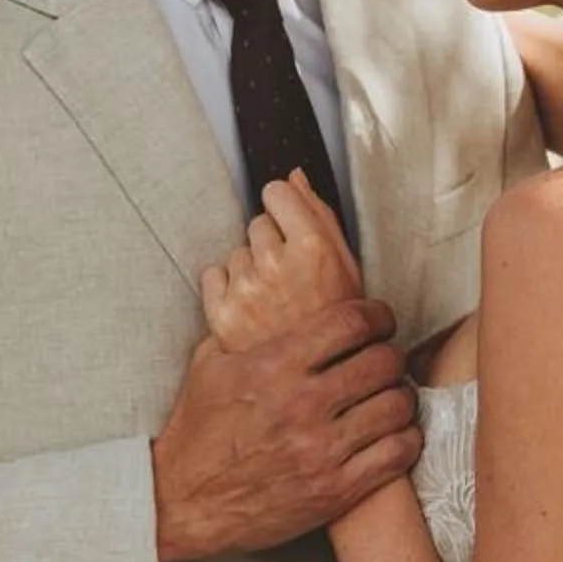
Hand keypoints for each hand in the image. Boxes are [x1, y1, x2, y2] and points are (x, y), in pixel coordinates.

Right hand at [153, 297, 419, 561]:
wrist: (183, 503)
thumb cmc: (196, 432)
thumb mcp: (210, 366)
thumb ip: (247, 329)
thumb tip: (272, 297)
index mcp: (274, 365)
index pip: (351, 323)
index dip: (377, 315)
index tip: (380, 321)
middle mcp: (302, 404)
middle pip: (383, 361)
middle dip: (391, 354)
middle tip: (387, 359)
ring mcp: (321, 450)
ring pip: (397, 406)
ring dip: (402, 396)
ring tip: (393, 396)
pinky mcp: (335, 490)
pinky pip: (397, 454)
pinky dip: (405, 439)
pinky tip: (394, 434)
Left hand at [199, 173, 360, 351]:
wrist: (315, 384)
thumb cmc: (336, 327)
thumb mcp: (348, 268)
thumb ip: (321, 215)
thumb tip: (296, 178)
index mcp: (313, 248)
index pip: (277, 192)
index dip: (285, 208)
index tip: (290, 225)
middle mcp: (275, 264)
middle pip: (257, 223)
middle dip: (272, 243)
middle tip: (290, 277)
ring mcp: (246, 289)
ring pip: (237, 252)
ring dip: (251, 268)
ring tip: (275, 299)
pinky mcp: (222, 312)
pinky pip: (214, 276)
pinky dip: (229, 289)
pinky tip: (253, 309)